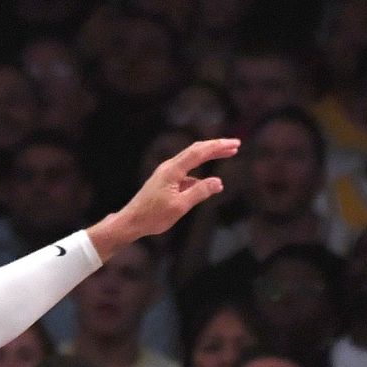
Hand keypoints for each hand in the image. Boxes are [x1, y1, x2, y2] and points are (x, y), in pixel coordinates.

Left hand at [112, 138, 240, 240]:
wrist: (130, 222)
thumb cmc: (153, 216)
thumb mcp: (180, 206)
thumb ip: (199, 192)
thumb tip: (218, 182)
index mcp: (172, 170)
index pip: (199, 152)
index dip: (218, 147)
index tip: (235, 145)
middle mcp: (169, 167)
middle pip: (196, 150)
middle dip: (217, 146)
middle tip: (236, 145)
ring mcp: (166, 173)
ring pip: (191, 159)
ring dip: (210, 156)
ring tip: (228, 154)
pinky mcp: (165, 181)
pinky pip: (186, 172)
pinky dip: (200, 171)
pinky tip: (207, 182)